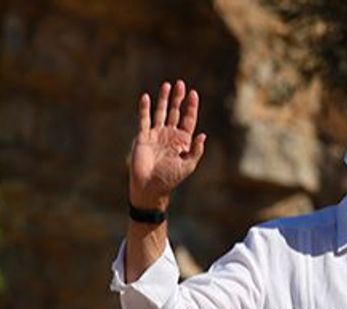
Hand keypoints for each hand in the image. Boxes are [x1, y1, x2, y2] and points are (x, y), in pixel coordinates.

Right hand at [129, 80, 205, 208]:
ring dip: (163, 99)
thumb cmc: (170, 179)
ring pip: (160, 112)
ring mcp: (156, 135)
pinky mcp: (143, 136)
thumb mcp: (188, 166)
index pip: (188, 120)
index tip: (194, 94)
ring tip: (167, 85)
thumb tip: (203, 135)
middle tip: (181, 83)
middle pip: (175, 112)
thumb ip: (195, 151)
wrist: (151, 187)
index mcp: (182, 142)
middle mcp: (169, 136)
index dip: (191, 107)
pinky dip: (145, 108)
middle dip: (178, 99)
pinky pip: (144, 119)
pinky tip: (147, 97)